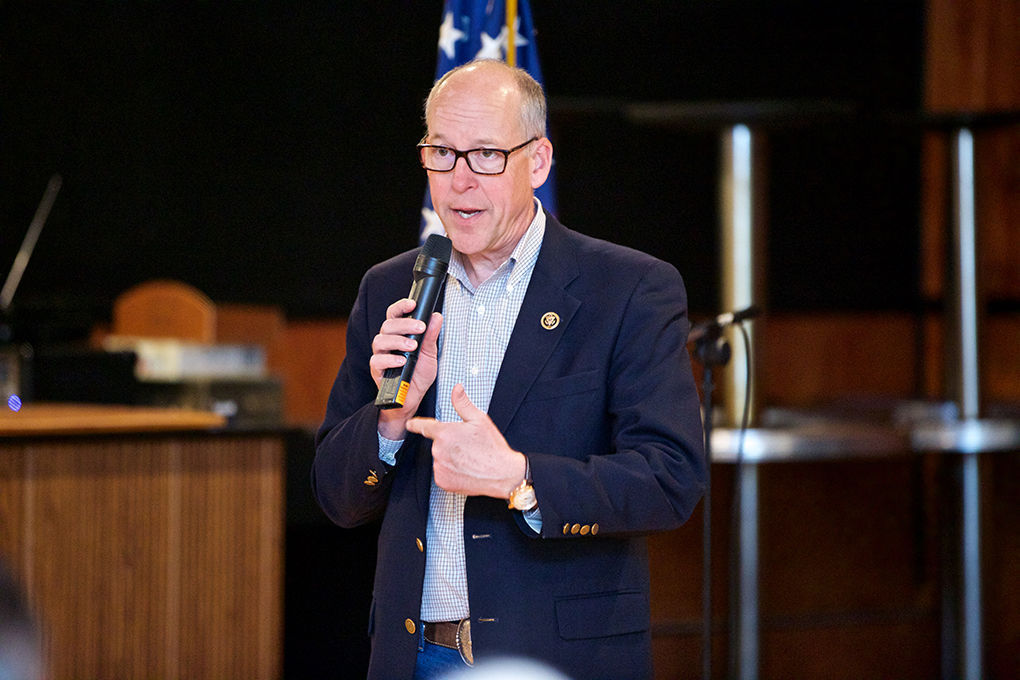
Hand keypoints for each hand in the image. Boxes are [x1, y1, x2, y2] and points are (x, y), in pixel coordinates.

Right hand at [369, 298, 442, 438]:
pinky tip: (402, 361)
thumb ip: (431, 336)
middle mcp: (387, 342)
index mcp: (398, 334)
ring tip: (413, 346)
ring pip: (380, 340)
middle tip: (420, 327)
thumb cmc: (418, 374)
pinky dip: (390, 359)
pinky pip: (377, 361)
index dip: (401, 306)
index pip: (394, 315)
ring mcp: (380, 355)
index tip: (413, 303)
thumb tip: (436, 316)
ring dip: (398, 341)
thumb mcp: (430, 354)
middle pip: (387, 325)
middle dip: (404, 324)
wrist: (412, 398)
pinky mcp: (376, 371)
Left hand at [406, 384, 526, 498]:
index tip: (410, 424)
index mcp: (445, 433)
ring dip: (449, 458)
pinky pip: (442, 473)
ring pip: (440, 459)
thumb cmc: (492, 447)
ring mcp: (440, 467)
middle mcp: (439, 451)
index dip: (415, 424)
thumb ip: (463, 403)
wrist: (502, 473)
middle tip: (467, 446)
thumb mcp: (479, 420)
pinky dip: (450, 472)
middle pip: (437, 444)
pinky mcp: (443, 481)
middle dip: (449, 443)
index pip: (424, 426)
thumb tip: (457, 389)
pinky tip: (465, 469)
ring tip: (468, 459)